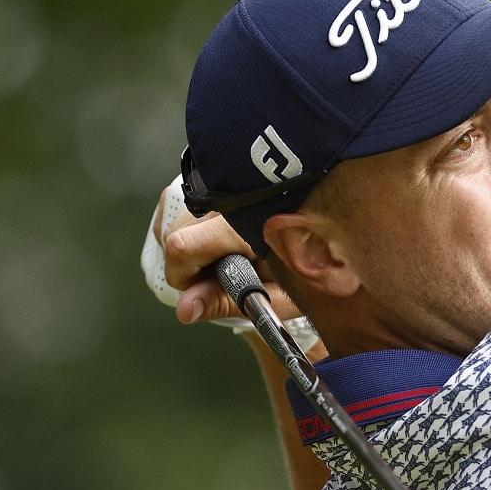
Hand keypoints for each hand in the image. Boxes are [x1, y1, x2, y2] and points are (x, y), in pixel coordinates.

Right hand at [145, 178, 304, 325]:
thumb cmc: (298, 272)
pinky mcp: (206, 180)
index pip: (184, 246)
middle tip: (226, 276)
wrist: (318, 242)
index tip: (208, 290)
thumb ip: (226, 302)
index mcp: (248, 222)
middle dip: (189, 266)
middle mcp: (229, 196)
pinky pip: (176, 212)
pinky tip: (220, 244)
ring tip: (230, 259)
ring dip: (190, 250)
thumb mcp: (271, 297)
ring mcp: (216, 184)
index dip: (186, 278)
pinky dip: (191, 235)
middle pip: (175, 235)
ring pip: (172, 224)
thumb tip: (185, 309)